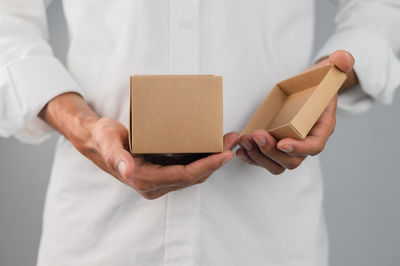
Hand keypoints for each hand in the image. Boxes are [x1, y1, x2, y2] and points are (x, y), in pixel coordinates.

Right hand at [88, 118, 237, 198]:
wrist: (98, 141)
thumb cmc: (104, 138)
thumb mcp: (108, 142)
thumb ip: (117, 157)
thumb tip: (128, 171)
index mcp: (144, 179)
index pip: (183, 176)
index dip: (206, 166)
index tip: (225, 154)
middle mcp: (155, 185)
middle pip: (194, 176)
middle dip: (216, 161)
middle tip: (233, 141)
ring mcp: (160, 180)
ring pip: (194, 174)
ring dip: (214, 160)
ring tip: (229, 140)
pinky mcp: (163, 172)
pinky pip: (189, 169)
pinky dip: (204, 159)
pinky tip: (214, 146)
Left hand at [237, 50, 356, 173]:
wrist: (306, 89)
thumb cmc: (318, 82)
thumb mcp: (329, 70)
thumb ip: (340, 63)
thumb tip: (343, 58)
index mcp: (322, 128)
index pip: (314, 146)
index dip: (299, 148)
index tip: (282, 143)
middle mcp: (306, 143)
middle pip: (292, 160)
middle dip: (272, 151)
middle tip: (257, 135)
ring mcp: (290, 148)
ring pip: (276, 164)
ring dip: (258, 156)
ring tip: (245, 140)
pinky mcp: (275, 147)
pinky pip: (264, 161)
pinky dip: (251, 158)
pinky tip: (240, 150)